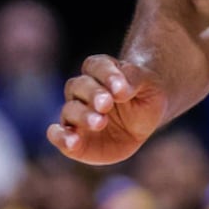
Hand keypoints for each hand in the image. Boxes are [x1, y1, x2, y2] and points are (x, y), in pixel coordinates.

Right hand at [47, 55, 167, 165]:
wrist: (143, 121)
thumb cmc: (145, 96)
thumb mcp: (149, 84)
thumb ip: (134, 80)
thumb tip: (119, 89)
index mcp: (101, 70)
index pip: (97, 66)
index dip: (106, 75)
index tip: (120, 88)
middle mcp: (83, 89)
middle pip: (78, 86)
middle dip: (92, 95)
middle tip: (106, 104)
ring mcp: (76, 113)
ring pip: (69, 110)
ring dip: (82, 116)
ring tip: (99, 123)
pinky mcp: (75, 136)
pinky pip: (59, 134)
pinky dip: (60, 137)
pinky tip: (71, 142)